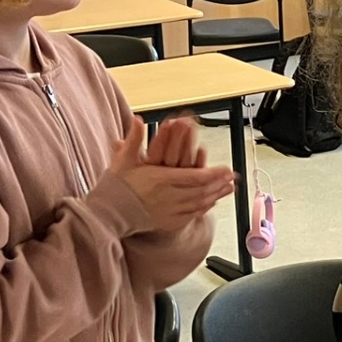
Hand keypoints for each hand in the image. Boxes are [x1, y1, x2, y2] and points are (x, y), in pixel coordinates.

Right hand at [106, 117, 235, 230]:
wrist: (108, 214)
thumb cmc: (116, 186)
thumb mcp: (124, 159)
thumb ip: (134, 139)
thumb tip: (138, 119)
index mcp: (161, 179)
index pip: (195, 176)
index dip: (214, 174)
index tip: (227, 169)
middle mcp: (168, 196)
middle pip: (202, 190)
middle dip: (220, 184)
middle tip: (233, 177)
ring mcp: (169, 211)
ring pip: (199, 203)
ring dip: (216, 195)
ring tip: (228, 189)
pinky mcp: (168, 222)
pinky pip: (191, 215)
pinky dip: (204, 208)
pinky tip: (211, 203)